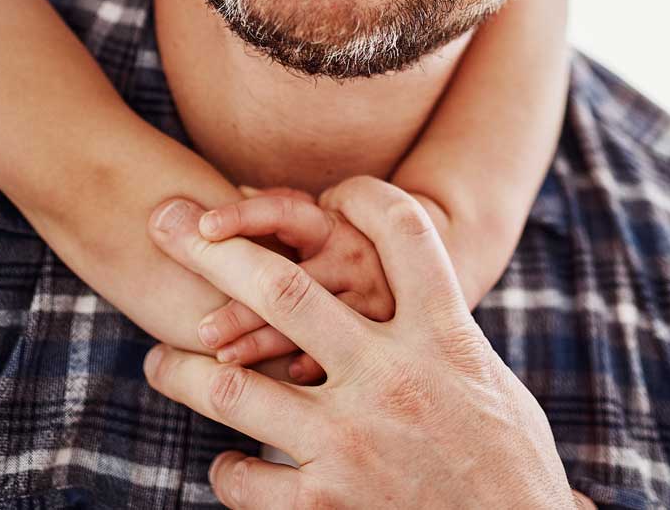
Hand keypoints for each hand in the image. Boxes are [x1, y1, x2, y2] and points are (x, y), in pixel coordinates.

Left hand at [144, 175, 579, 508]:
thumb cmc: (511, 469)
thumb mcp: (488, 384)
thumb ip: (441, 335)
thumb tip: (408, 295)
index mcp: (444, 337)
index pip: (403, 231)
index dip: (363, 197)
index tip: (333, 191)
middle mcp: (394, 376)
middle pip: (284, 287)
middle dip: (211, 250)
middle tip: (164, 222)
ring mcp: (353, 441)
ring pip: (232, 386)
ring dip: (181, 371)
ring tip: (158, 362)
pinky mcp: (329, 505)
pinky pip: (247, 478)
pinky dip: (230, 470)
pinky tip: (229, 465)